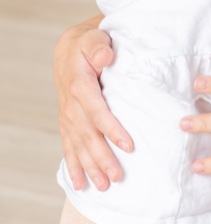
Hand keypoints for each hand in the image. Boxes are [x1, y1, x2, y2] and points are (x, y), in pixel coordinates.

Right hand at [54, 16, 132, 190]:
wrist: (72, 47)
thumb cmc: (90, 42)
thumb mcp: (95, 37)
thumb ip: (99, 46)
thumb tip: (106, 55)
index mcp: (80, 84)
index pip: (97, 111)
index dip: (112, 129)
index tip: (129, 146)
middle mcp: (71, 104)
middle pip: (88, 135)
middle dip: (102, 158)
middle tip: (118, 177)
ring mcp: (68, 116)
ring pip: (79, 145)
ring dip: (91, 167)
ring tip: (105, 186)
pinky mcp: (69, 122)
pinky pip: (70, 147)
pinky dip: (74, 166)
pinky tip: (80, 185)